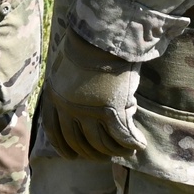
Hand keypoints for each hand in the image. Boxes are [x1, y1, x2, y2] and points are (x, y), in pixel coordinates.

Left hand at [41, 28, 144, 159]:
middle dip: (92, 153)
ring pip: (101, 144)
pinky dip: (131, 143)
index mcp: (54, 96)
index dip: (64, 147)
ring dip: (114, 151)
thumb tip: (81, 105)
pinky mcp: (110, 111)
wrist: (101, 36)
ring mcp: (88, 112)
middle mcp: (68, 109)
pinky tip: (139, 145)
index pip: (54, 132)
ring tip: (125, 152)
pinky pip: (121, 136)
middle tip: (104, 156)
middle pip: (79, 142)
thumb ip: (69, 89)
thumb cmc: (86, 45)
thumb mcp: (67, 68)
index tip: (73, 157)